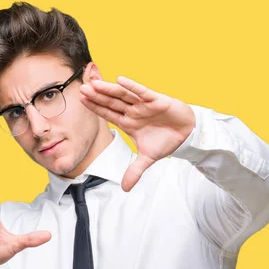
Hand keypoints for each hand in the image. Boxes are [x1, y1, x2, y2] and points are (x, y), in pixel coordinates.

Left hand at [80, 76, 194, 191]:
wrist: (186, 134)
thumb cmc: (165, 140)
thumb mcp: (147, 158)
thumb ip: (135, 171)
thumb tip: (125, 188)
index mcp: (128, 123)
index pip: (108, 114)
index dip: (95, 107)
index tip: (82, 101)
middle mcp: (133, 111)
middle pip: (111, 102)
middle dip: (97, 97)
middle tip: (82, 89)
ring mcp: (143, 105)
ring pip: (123, 95)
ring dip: (109, 89)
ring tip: (95, 84)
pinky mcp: (156, 100)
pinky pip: (142, 92)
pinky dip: (132, 86)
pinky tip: (120, 80)